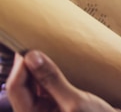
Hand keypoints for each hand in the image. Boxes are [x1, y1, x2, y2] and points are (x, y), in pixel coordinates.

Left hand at [6, 50, 120, 111]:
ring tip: (46, 52)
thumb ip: (52, 80)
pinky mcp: (53, 104)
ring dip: (37, 69)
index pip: (16, 87)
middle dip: (28, 65)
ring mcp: (43, 109)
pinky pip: (43, 86)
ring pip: (31, 83)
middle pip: (21, 84)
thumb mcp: (75, 102)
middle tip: (38, 44)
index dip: (21, 66)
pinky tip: (54, 65)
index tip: (30, 47)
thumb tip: (33, 58)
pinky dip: (46, 74)